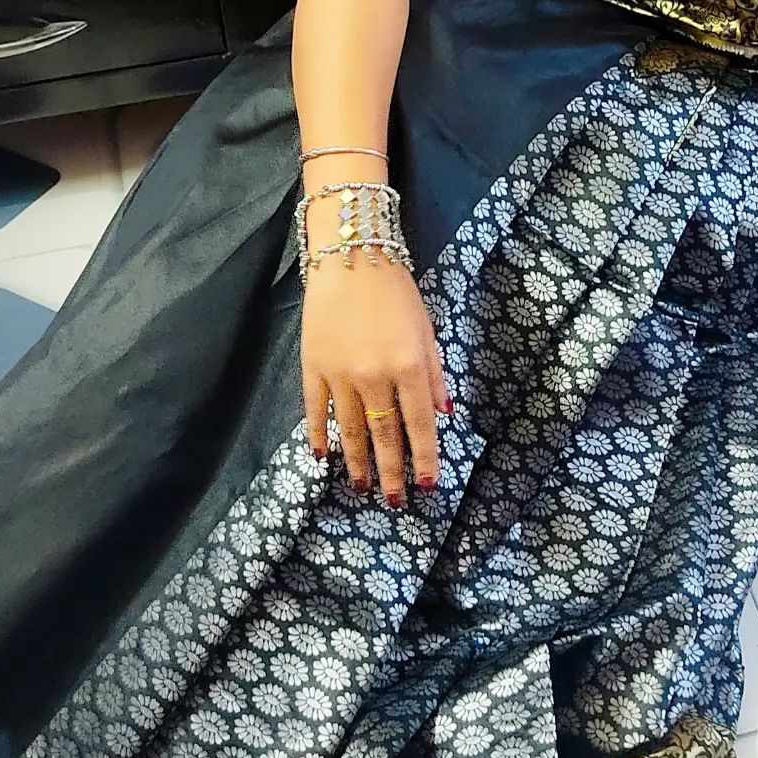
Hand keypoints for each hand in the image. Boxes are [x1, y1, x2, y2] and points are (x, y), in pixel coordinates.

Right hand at [301, 259, 450, 508]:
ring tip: (363, 486)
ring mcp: (340, 375)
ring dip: (357, 462)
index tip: (426, 484)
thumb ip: (435, 375)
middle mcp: (375, 376)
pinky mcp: (313, 367)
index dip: (424, 457)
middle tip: (394, 500)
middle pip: (384, 435)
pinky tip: (323, 457)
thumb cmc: (396, 291)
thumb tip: (444, 415)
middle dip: (391, 471)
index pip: (419, 424)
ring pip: (349, 430)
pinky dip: (319, 436)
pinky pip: (316, 411)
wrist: (350, 257)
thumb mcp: (427, 330)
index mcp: (409, 365)